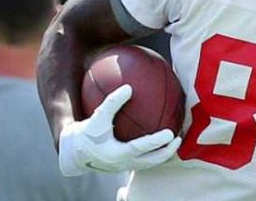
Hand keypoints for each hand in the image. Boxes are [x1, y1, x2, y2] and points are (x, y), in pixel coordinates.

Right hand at [58, 84, 181, 175]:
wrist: (76, 153)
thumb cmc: (88, 133)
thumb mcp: (97, 117)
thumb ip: (112, 103)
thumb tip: (129, 87)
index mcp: (117, 154)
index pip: (140, 148)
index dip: (156, 141)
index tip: (170, 133)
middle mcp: (125, 163)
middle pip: (152, 161)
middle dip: (168, 151)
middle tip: (179, 137)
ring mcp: (127, 166)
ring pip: (151, 162)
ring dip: (165, 153)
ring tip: (176, 139)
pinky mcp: (128, 165)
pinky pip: (146, 159)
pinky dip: (155, 150)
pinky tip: (162, 137)